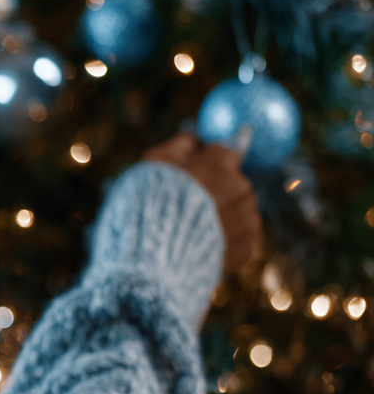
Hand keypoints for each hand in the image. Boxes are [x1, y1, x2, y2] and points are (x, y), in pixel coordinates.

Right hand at [142, 131, 261, 272]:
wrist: (154, 259)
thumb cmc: (147, 205)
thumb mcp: (153, 164)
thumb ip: (180, 145)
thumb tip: (195, 134)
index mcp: (221, 163)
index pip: (227, 148)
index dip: (210, 158)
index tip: (199, 166)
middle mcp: (241, 187)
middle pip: (233, 182)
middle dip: (214, 190)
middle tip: (185, 205)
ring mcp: (247, 219)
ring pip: (237, 210)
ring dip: (220, 215)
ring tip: (188, 231)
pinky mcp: (247, 248)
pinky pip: (238, 238)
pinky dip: (223, 240)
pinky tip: (199, 246)